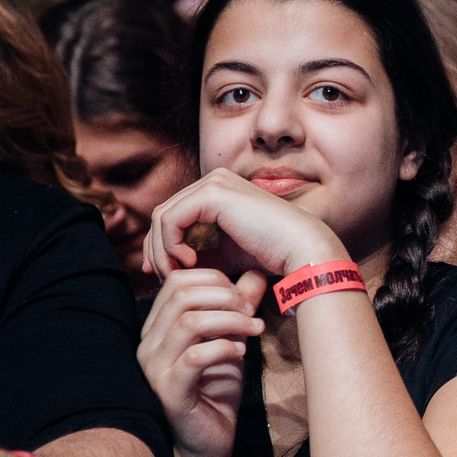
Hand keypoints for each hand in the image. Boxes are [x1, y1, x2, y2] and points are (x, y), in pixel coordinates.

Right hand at [140, 266, 267, 456]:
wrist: (208, 444)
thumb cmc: (216, 392)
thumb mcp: (231, 341)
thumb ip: (239, 308)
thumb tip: (257, 272)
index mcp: (158, 327)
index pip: (177, 281)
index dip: (215, 281)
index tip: (244, 298)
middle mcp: (148, 343)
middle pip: (182, 294)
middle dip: (225, 297)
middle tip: (251, 312)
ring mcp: (154, 368)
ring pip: (189, 321)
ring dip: (230, 320)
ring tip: (253, 330)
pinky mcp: (168, 391)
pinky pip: (194, 356)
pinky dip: (224, 348)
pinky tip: (242, 353)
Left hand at [142, 168, 338, 282]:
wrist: (300, 250)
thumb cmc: (273, 255)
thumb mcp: (229, 256)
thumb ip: (204, 255)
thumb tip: (176, 266)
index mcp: (219, 190)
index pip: (173, 214)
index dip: (161, 244)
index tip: (163, 273)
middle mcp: (215, 180)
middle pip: (163, 213)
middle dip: (156, 248)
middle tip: (160, 276)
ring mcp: (214, 183)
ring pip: (162, 217)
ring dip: (162, 250)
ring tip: (176, 273)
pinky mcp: (213, 193)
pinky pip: (170, 219)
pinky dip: (170, 244)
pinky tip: (189, 262)